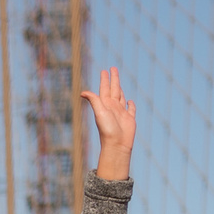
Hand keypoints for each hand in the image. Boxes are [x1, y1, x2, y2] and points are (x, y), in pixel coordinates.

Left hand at [83, 67, 135, 181]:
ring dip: (120, 89)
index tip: (105, 70)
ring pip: (121, 97)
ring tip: (119, 82)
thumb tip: (82, 92)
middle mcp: (113, 107)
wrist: (117, 145)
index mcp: (105, 104)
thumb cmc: (107, 130)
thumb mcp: (100, 113)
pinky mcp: (129, 119)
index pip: (105, 88)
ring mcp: (121, 113)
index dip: (105, 79)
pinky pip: (131, 109)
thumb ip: (94, 101)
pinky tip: (130, 101)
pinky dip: (131, 104)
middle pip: (114, 89)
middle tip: (113, 68)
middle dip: (113, 79)